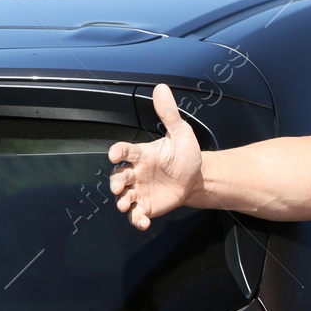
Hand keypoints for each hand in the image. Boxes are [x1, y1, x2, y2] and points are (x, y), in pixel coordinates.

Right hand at [107, 83, 203, 229]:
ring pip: (124, 197)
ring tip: (124, 206)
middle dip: (116, 183)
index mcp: (141, 154)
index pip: (125, 151)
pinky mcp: (146, 206)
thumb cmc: (184, 154)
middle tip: (118, 187)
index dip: (118, 152)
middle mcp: (136, 173)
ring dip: (122, 202)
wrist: (196, 178)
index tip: (114, 154)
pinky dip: (137, 220)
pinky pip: (137, 214)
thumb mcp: (180, 133)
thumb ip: (168, 114)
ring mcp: (139, 190)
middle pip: (119, 177)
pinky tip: (144, 223)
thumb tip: (161, 87)